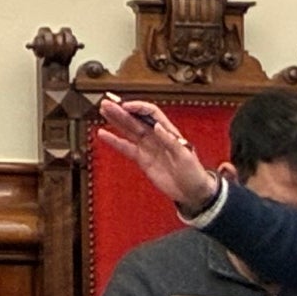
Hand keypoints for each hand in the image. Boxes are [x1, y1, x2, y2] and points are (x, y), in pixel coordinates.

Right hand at [92, 99, 221, 210]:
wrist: (191, 192)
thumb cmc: (193, 172)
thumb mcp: (185, 156)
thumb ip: (170, 141)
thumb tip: (157, 126)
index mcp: (169, 132)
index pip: (151, 114)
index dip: (138, 108)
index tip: (125, 106)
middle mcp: (156, 136)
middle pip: (136, 119)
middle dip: (121, 111)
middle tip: (106, 104)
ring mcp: (148, 147)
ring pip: (129, 130)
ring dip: (116, 120)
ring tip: (103, 110)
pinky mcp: (142, 159)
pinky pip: (126, 148)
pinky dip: (114, 141)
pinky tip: (103, 134)